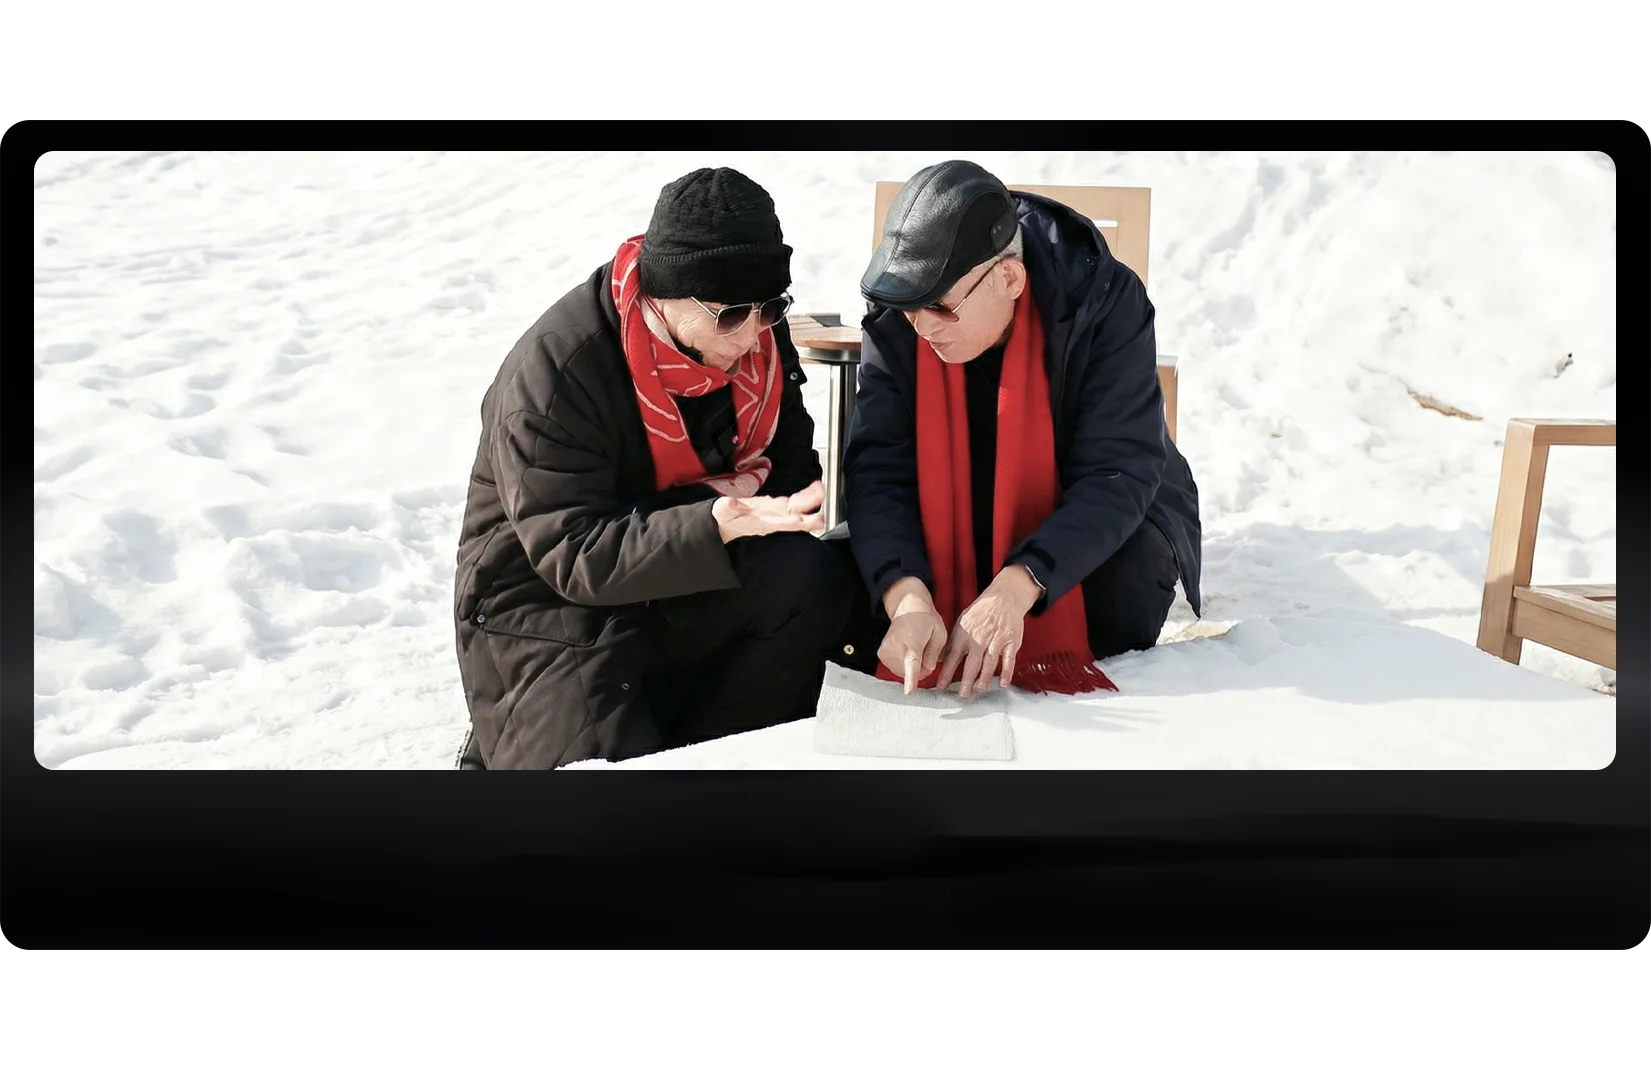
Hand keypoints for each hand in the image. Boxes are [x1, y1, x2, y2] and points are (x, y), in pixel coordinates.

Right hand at [711, 479, 825, 542]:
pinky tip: (815, 489)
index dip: (786, 522)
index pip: (774, 523)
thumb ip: (725, 508)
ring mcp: (774, 513)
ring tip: (821, 492)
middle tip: (820, 518)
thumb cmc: (724, 520)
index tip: (797, 520)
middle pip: (791, 519)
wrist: (724, 525)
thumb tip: (731, 502)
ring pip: (796, 509)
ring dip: (809, 502)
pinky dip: (805, 496)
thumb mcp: (719, 513)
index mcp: (757, 522)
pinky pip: (794, 503)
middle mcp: (769, 519)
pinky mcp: (776, 507)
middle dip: (807, 519)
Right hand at [878, 578, 947, 694]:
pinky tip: (907, 652)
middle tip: (926, 652)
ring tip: (916, 649)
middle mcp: (895, 644)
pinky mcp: (881, 654)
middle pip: (910, 671)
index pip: (912, 662)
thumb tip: (928, 669)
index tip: (908, 692)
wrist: (907, 608)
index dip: (911, 678)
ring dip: (913, 667)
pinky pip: (896, 669)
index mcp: (912, 639)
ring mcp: (886, 649)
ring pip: (902, 672)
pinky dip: (904, 665)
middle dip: (922, 668)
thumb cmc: (926, 621)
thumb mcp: (940, 633)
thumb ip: (935, 653)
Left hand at [934, 565, 1041, 696]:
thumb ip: (952, 642)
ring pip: (990, 662)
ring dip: (984, 677)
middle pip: (972, 663)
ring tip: (979, 689)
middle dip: (966, 680)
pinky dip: (1007, 672)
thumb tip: (940, 658)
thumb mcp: (962, 622)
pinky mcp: (1010, 642)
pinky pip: (1008, 660)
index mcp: (965, 634)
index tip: (941, 686)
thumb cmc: (981, 612)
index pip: (953, 657)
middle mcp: (979, 638)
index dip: (947, 673)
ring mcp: (996, 640)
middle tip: (962, 695)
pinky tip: (1003, 683)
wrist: (1004, 597)